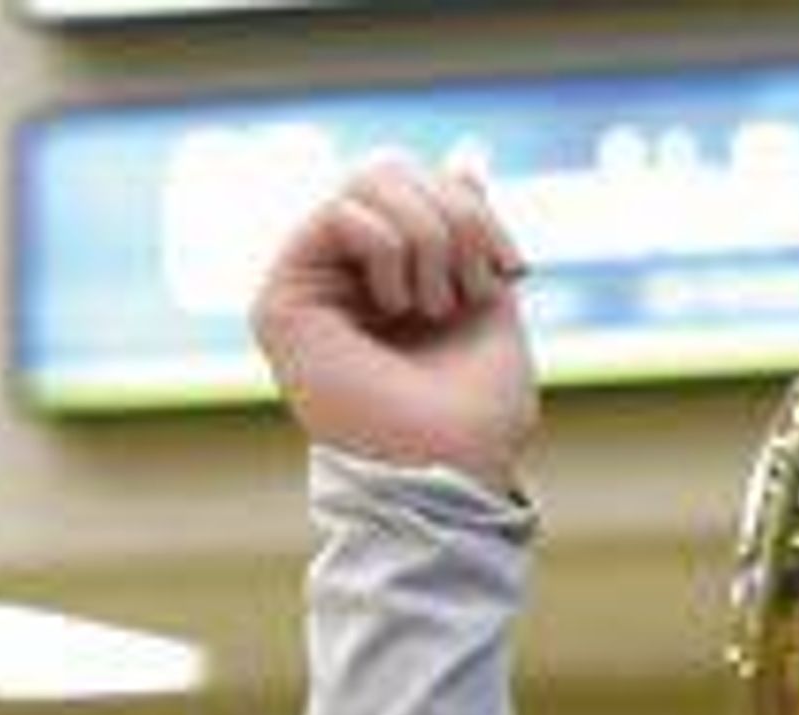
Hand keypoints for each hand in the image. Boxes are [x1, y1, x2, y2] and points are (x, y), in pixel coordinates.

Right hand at [251, 155, 535, 488]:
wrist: (453, 472)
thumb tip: (465, 157)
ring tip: (437, 306)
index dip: (474, 207)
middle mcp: (342, 275)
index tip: (516, 267)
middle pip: (388, 167)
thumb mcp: (492, 301)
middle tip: (475, 285)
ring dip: (429, 237)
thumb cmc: (477, 416)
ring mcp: (309, 285)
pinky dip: (391, 251)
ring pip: (366, 181)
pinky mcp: (282, 300)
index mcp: (389, 275)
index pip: (418, 182)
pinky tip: (398, 309)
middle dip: (456, 216)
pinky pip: (342, 214)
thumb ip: (473, 231)